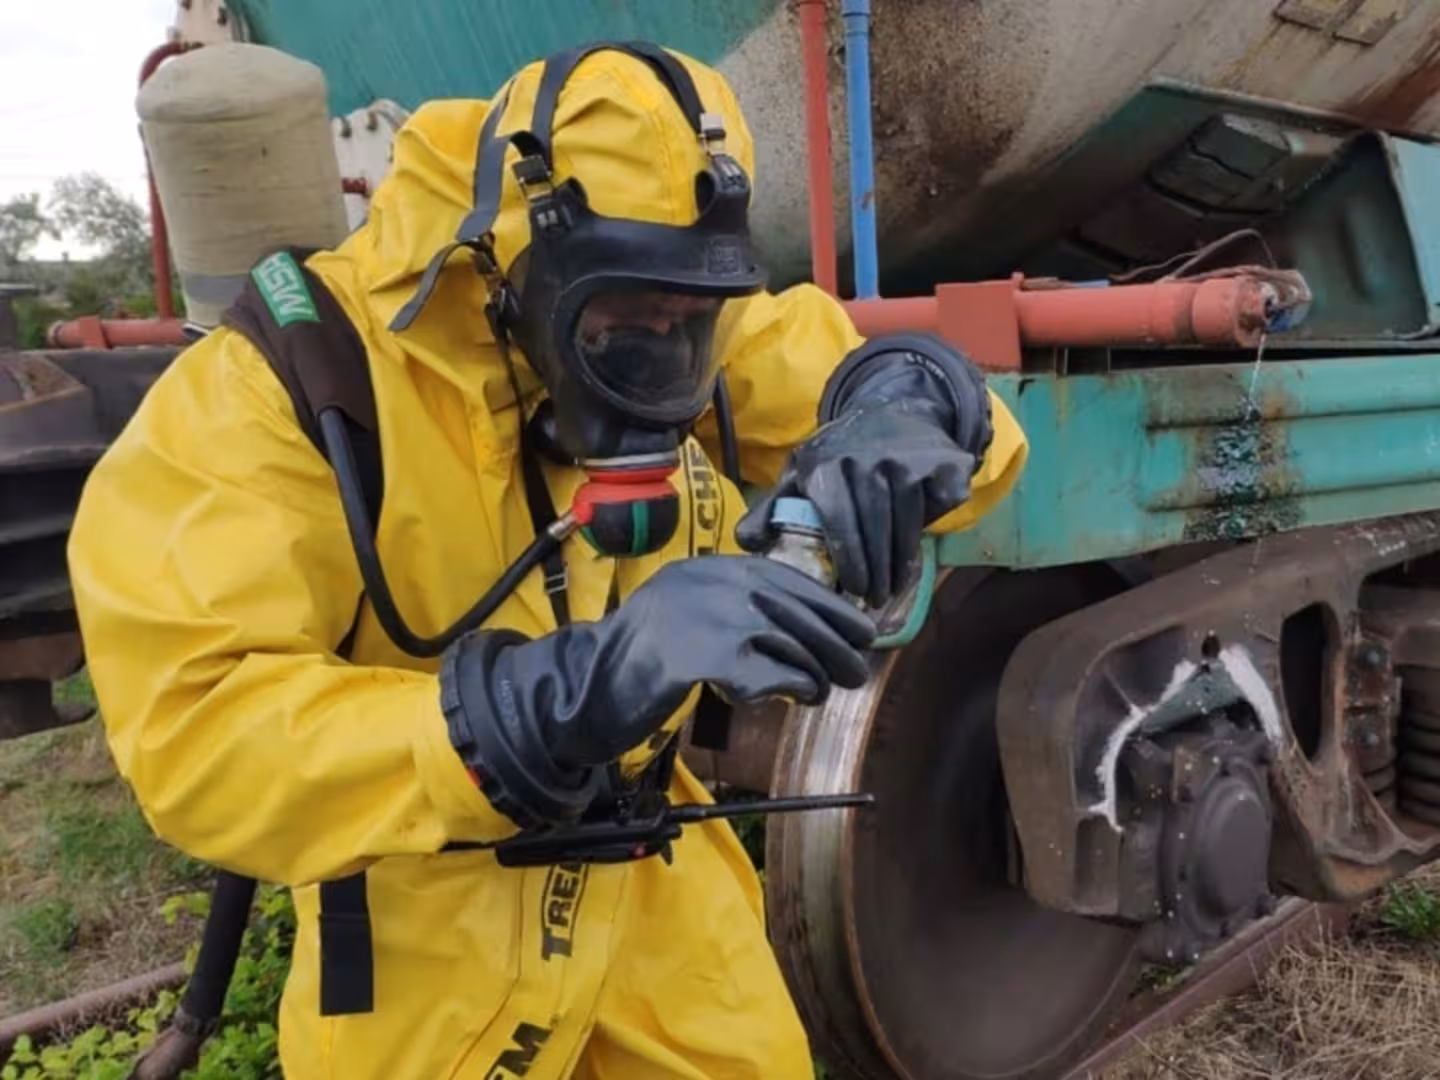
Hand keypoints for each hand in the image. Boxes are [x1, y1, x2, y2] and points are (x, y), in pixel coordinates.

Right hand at [440, 556, 874, 825]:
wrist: (585, 689)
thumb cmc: (638, 660)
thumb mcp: (686, 613)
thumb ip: (732, 609)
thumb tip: (802, 628)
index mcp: (707, 568)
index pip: (784, 578)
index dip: (827, 605)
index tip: (858, 627)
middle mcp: (710, 581)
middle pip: (795, 610)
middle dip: (835, 641)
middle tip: (858, 669)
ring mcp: (707, 615)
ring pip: (791, 642)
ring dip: (816, 671)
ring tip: (821, 691)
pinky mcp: (704, 655)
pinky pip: (771, 673)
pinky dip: (790, 687)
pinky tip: (793, 697)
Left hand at [737, 398, 975, 607]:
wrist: (892, 410)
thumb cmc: (839, 454)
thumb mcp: (800, 473)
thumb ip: (772, 509)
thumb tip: (745, 543)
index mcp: (825, 466)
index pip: (838, 522)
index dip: (848, 559)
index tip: (852, 589)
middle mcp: (865, 459)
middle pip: (875, 528)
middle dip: (876, 571)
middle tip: (875, 600)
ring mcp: (906, 458)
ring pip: (907, 522)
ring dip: (901, 560)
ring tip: (893, 586)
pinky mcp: (942, 460)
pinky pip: (940, 503)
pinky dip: (934, 521)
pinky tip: (918, 539)